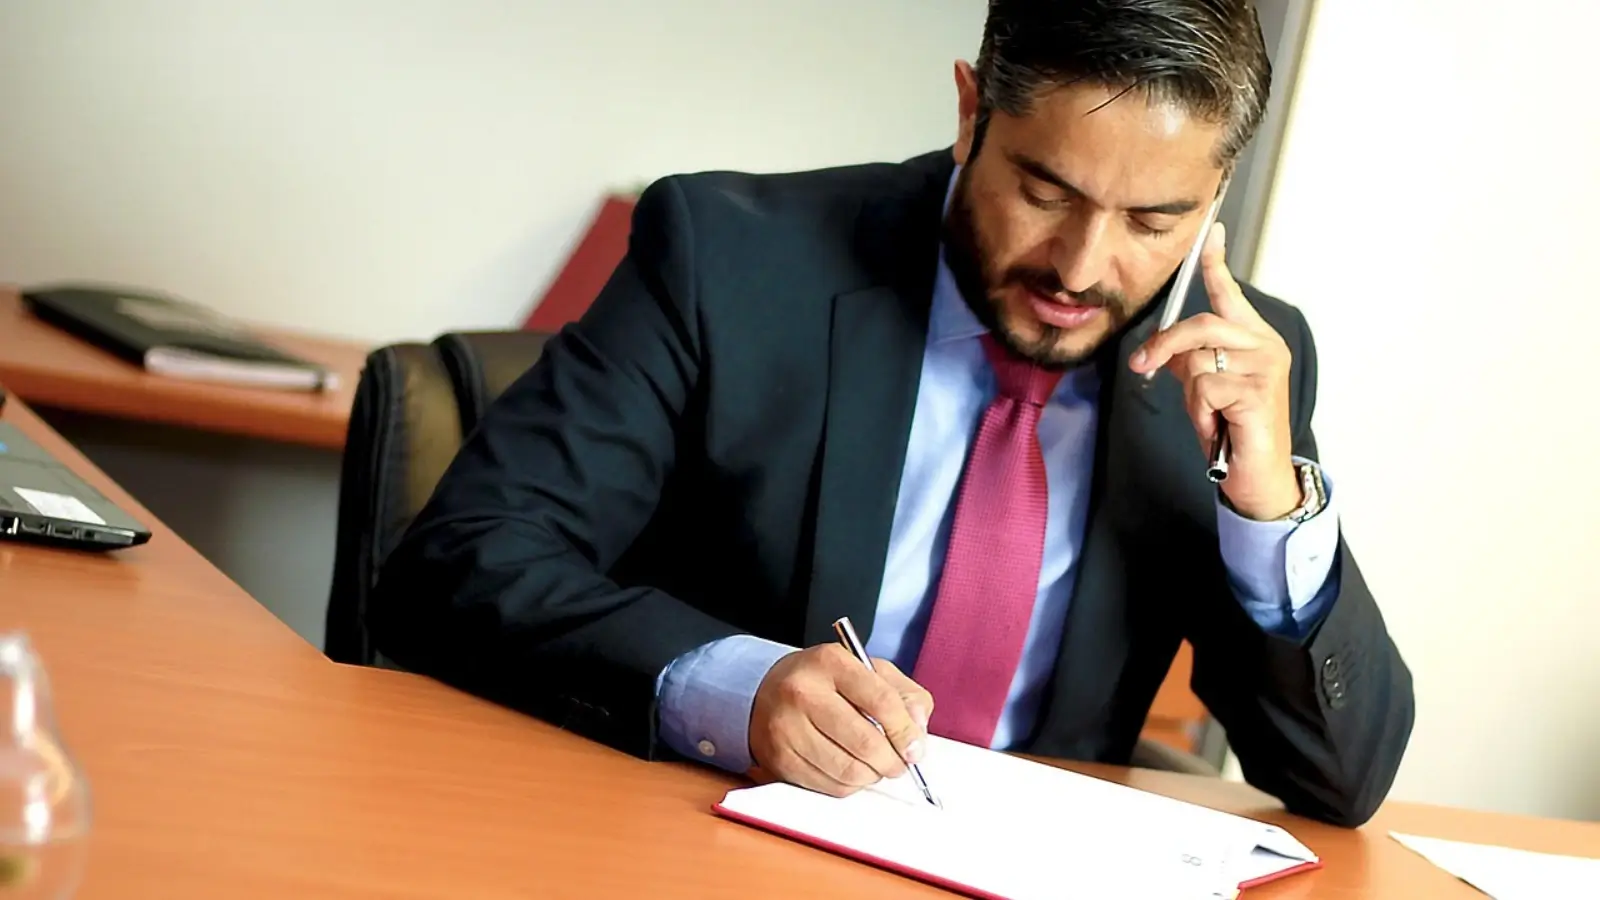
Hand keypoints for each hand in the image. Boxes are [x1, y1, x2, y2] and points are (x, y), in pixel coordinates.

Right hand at [748, 644, 932, 797]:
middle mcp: (803, 692)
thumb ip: (904, 694)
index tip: (915, 748)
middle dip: (892, 761)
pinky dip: (849, 785)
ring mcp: (787, 727)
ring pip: (848, 771)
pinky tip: (849, 769)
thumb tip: (918, 732)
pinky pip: (829, 786)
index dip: (905, 731)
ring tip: (874, 766)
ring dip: (872, 776)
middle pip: (865, 742)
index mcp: (830, 662)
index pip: (881, 701)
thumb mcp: (867, 671)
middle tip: (899, 763)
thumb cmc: (825, 683)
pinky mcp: (780, 759)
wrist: (766, 693)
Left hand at [1129, 222, 1300, 519]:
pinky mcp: (1258, 392)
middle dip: (1165, 345)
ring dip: (1191, 393)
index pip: (1229, 295)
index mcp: (1253, 338)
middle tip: (1142, 366)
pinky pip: (1204, 388)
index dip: (1215, 264)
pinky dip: (1200, 410)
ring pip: (1198, 359)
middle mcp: (1265, 345)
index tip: (1209, 232)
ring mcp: (1266, 367)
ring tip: (1209, 413)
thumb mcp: (1203, 388)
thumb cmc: (1232, 429)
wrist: (1256, 473)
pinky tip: (1218, 424)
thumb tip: (1160, 346)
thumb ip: (1187, 360)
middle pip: (1201, 325)